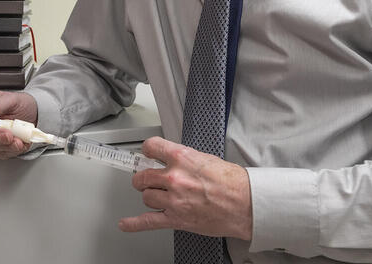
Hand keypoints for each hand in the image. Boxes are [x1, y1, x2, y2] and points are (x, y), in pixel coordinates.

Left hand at [118, 136, 251, 239]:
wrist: (245, 204)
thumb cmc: (231, 182)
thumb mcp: (204, 158)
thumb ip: (183, 159)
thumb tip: (170, 159)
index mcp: (181, 158)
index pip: (151, 147)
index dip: (147, 150)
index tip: (146, 154)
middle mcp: (174, 178)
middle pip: (143, 176)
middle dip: (144, 178)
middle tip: (149, 179)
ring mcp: (173, 200)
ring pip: (146, 197)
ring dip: (151, 197)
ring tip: (162, 196)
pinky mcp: (176, 219)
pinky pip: (148, 221)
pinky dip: (134, 224)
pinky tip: (126, 224)